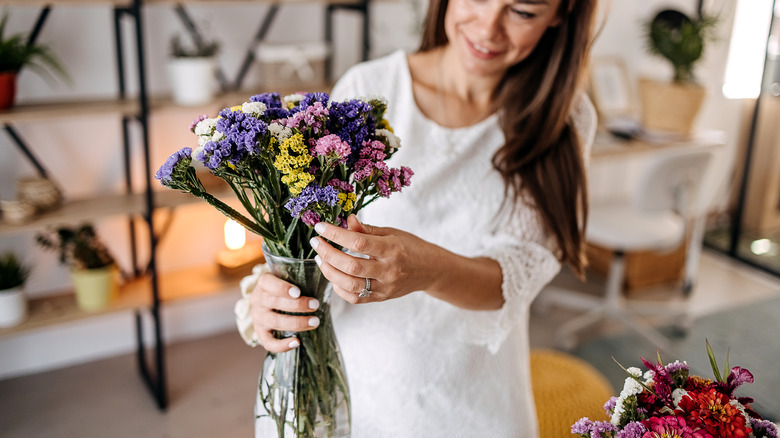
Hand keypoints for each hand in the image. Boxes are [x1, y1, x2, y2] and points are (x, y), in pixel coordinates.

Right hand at [250, 273, 320, 352]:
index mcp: (263, 283)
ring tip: (314, 322)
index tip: (298, 292)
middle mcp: (258, 300)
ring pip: (275, 321)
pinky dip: (282, 345)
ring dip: (296, 323)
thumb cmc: (283, 289)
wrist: (267, 303)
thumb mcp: (286, 279)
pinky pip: (268, 342)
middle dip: (297, 305)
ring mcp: (258, 318)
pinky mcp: (260, 333)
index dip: (282, 288)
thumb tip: (321, 281)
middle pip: (275, 302)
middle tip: (315, 305)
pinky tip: (297, 342)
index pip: (268, 282)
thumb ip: (297, 279)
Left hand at [310, 215, 443, 303]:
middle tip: (316, 243)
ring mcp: (385, 287)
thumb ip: (367, 230)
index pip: (358, 242)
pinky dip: (339, 288)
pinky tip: (333, 275)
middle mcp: (388, 270)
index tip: (321, 227)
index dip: (336, 234)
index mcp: (391, 249)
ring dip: (330, 271)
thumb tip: (346, 220)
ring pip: (350, 284)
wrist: (430, 270)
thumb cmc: (410, 247)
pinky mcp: (381, 298)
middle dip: (328, 254)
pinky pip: (355, 298)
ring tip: (320, 259)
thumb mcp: (391, 233)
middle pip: (351, 265)